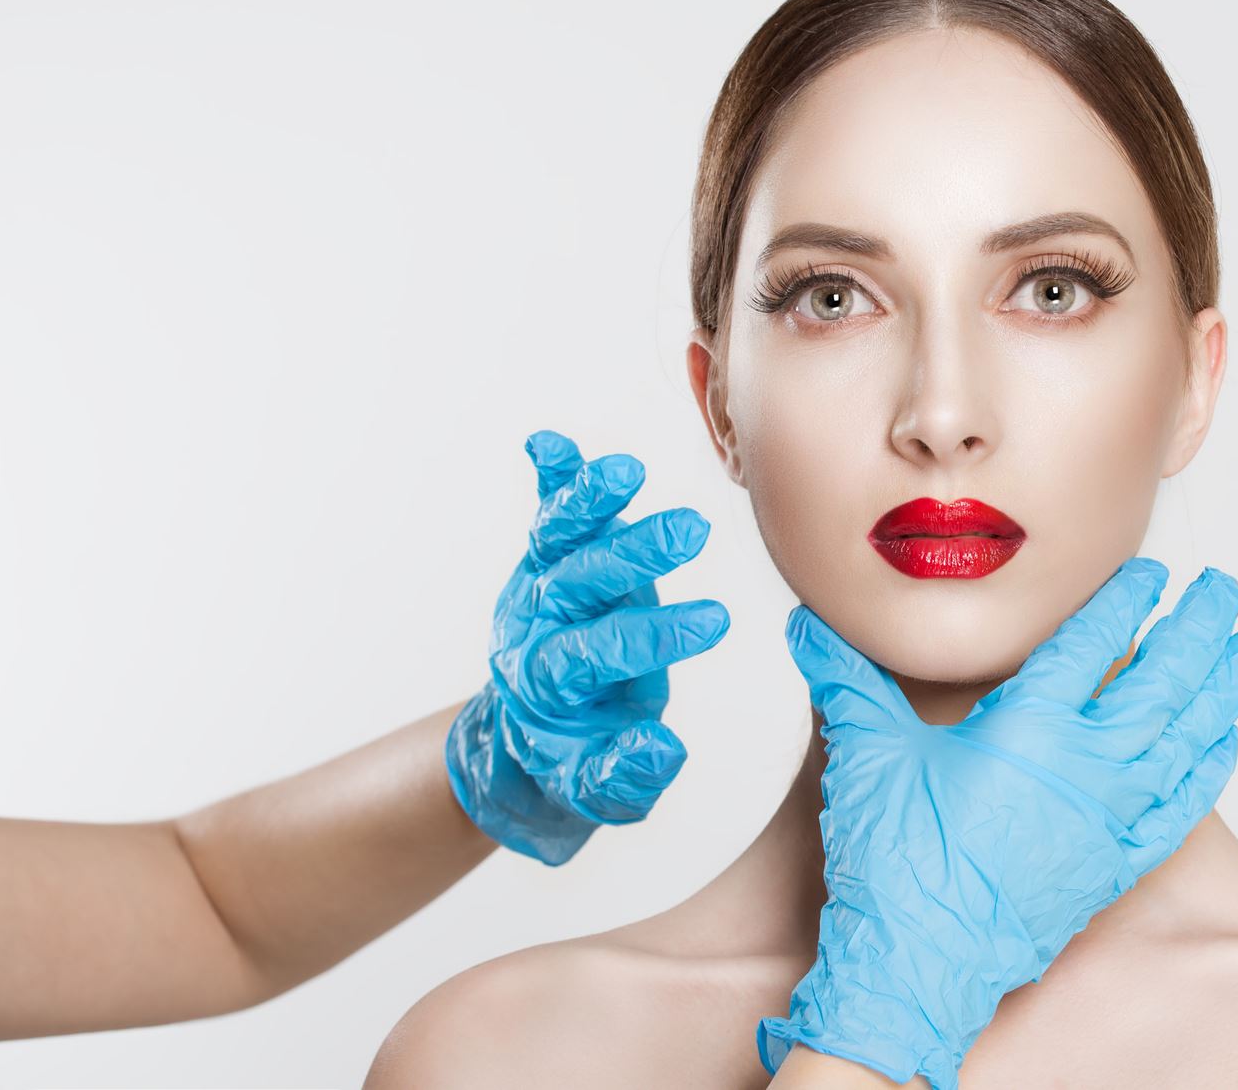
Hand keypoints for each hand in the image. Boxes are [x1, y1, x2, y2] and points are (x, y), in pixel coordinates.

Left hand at [445, 430, 729, 864]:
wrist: (522, 744)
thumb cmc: (573, 768)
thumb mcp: (598, 794)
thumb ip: (624, 777)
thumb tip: (656, 747)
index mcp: (549, 687)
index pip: (597, 652)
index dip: (654, 635)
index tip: (715, 620)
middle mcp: (537, 630)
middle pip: (576, 585)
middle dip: (630, 556)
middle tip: (690, 531)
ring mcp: (540, 591)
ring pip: (556, 543)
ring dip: (585, 504)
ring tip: (623, 471)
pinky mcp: (547, 565)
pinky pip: (547, 520)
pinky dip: (549, 482)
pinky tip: (548, 443)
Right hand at [756, 557, 1237, 1089]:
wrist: (918, 966)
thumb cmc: (897, 863)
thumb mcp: (867, 756)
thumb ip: (846, 681)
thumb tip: (810, 627)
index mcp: (1029, 727)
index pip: (1091, 642)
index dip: (1123, 599)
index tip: (1148, 571)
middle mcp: (1084, 767)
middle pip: (1161, 680)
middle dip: (1197, 627)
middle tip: (1223, 588)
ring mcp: (1109, 819)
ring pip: (1186, 737)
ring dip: (1226, 685)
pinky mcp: (1115, 866)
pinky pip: (1182, 810)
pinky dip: (1209, 769)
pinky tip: (1227, 739)